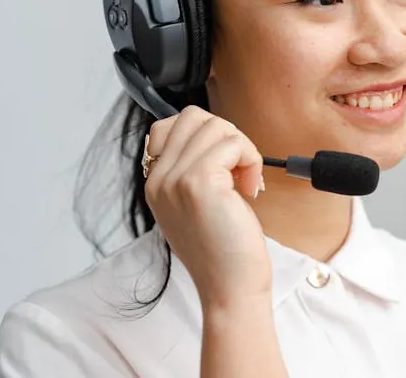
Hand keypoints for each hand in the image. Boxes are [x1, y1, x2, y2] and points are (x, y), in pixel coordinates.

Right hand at [143, 105, 269, 309]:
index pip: (169, 125)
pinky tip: (250, 189)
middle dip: (226, 135)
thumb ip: (193, 170)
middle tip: (240, 170)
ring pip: (216, 126)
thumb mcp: (195, 205)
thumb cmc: (223, 250)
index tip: (224, 166)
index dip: (205, 136)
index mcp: (154, 183)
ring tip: (245, 182)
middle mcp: (158, 179)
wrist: (229, 287)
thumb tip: (217, 136)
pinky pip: (232, 143)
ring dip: (242, 149)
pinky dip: (251, 159)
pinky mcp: (199, 183)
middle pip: (193, 117)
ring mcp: (175, 179)